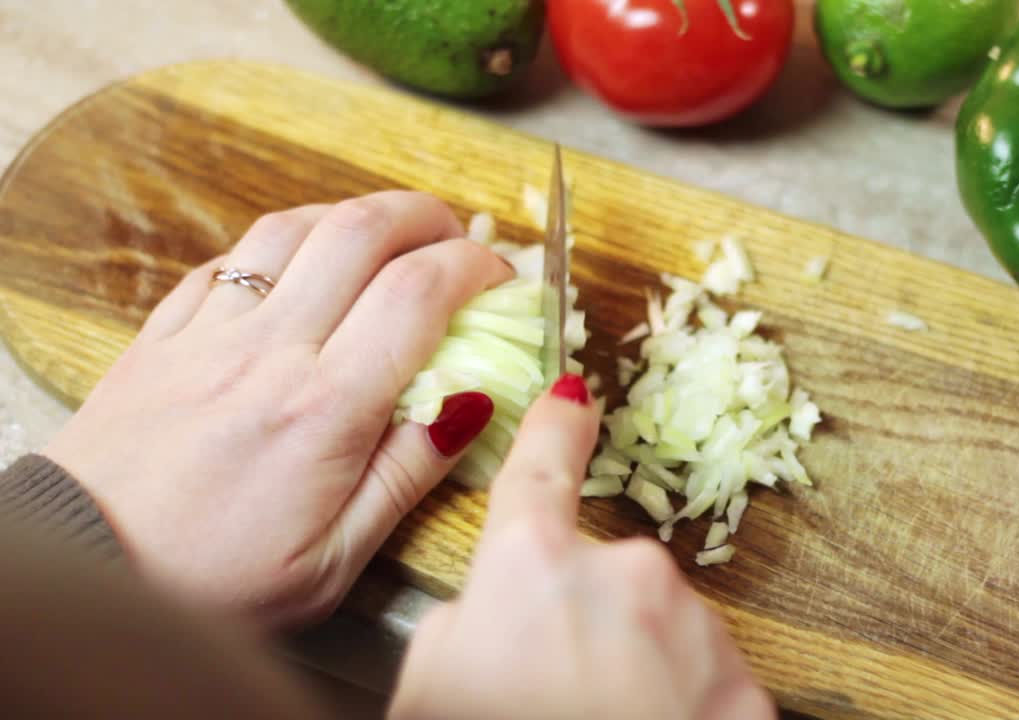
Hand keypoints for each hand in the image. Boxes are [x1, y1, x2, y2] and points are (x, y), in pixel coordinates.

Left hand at [44, 192, 511, 629]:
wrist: (92, 580)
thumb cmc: (212, 583)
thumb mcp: (334, 559)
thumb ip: (407, 474)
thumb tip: (472, 406)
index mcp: (325, 407)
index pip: (419, 293)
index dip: (475, 267)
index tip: (501, 276)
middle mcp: (268, 351)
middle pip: (359, 231)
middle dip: (423, 216)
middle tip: (453, 235)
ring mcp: (207, 335)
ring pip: (288, 228)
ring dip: (350, 214)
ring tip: (383, 233)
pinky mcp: (160, 338)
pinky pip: (224, 260)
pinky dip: (274, 246)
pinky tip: (293, 268)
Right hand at [389, 376, 775, 719]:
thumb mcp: (427, 691)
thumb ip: (460, 627)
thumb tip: (487, 612)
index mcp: (533, 570)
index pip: (540, 471)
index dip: (554, 427)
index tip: (574, 391)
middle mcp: (624, 577)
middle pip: (601, 579)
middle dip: (584, 625)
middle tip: (552, 695)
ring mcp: (694, 630)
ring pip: (659, 632)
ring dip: (635, 671)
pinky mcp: (744, 687)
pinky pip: (703, 680)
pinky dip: (680, 709)